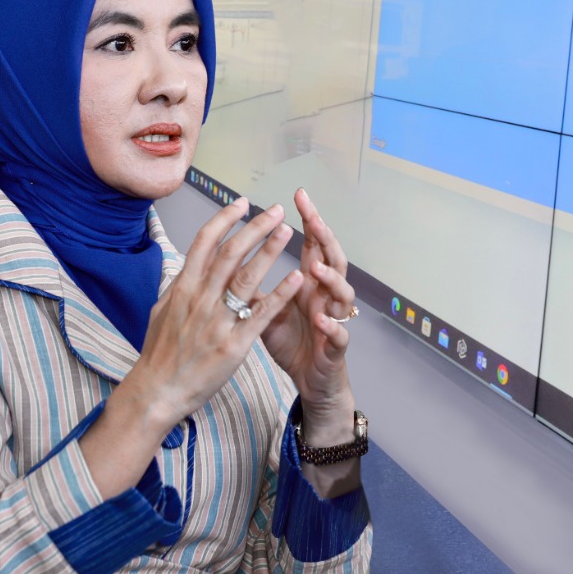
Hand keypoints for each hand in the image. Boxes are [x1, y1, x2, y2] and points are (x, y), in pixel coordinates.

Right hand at [117, 197, 303, 436]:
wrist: (157, 392)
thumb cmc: (159, 353)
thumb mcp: (161, 310)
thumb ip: (179, 285)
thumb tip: (188, 263)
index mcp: (183, 288)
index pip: (205, 242)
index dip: (225, 219)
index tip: (242, 203)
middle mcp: (200, 299)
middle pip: (231, 253)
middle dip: (255, 228)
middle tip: (275, 211)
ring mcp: (217, 322)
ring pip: (247, 278)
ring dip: (269, 251)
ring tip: (288, 231)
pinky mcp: (234, 345)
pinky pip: (261, 314)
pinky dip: (279, 293)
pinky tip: (295, 277)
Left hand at [260, 189, 356, 434]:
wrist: (311, 379)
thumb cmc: (291, 340)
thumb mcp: (267, 308)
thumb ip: (255, 283)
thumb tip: (230, 256)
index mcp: (310, 283)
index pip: (313, 244)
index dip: (309, 220)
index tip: (298, 195)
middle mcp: (326, 296)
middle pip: (333, 259)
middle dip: (326, 238)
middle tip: (314, 219)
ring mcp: (335, 320)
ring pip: (342, 294)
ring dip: (331, 280)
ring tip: (315, 268)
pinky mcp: (336, 348)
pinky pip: (339, 335)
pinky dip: (332, 327)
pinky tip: (322, 321)